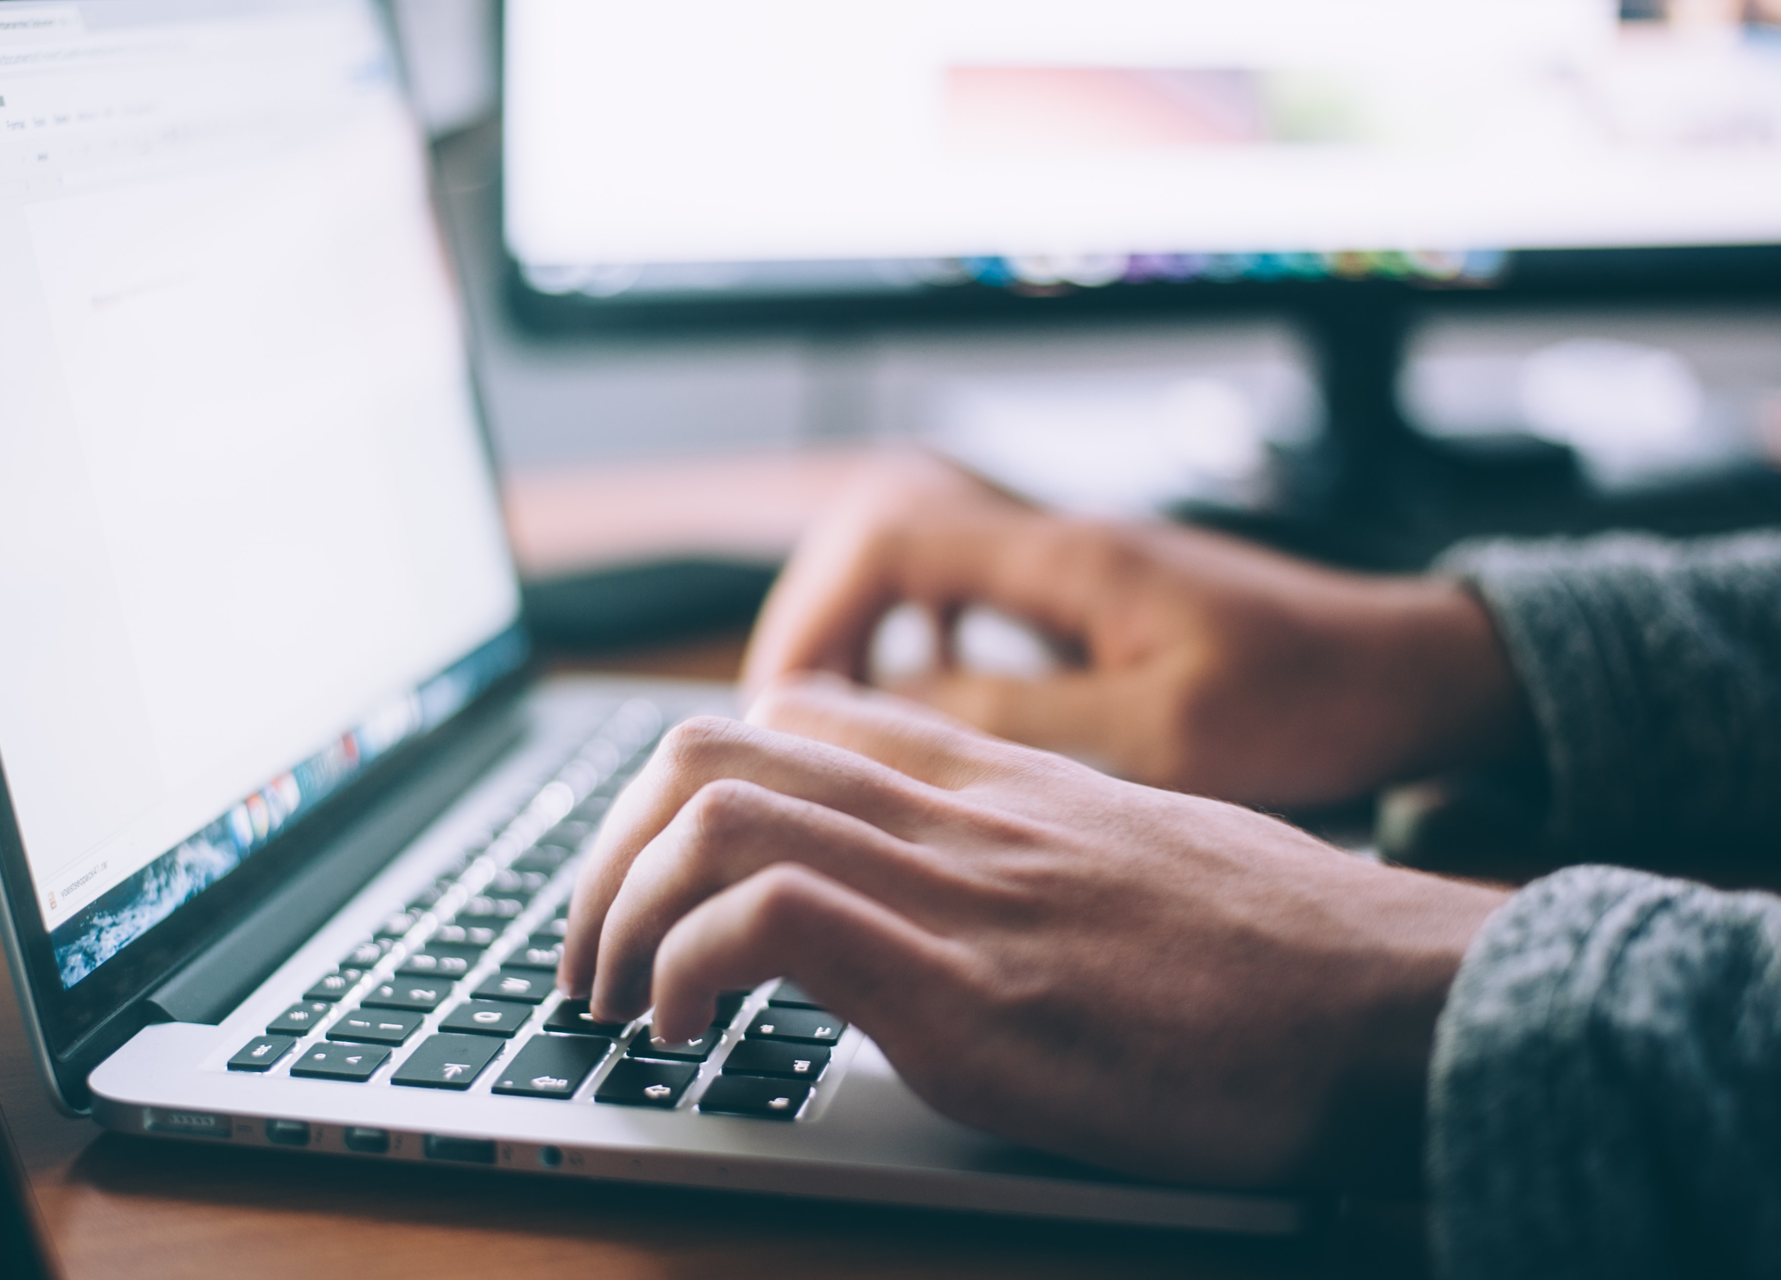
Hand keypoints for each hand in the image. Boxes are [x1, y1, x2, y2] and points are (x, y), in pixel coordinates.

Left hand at [559, 676, 1509, 1188]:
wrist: (1402, 1000)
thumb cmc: (1283, 949)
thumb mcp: (1137, 856)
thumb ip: (1028, 846)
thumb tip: (953, 889)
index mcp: (994, 779)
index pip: (791, 715)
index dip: (683, 788)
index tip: (656, 876)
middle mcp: (958, 812)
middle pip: (712, 747)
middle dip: (607, 851)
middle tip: (591, 951)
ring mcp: (960, 891)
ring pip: (714, 812)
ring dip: (617, 910)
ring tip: (613, 1000)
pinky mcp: (972, 992)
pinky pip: (770, 920)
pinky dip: (685, 969)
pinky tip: (686, 1034)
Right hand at [742, 453, 1532, 809]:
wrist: (1409, 672)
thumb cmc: (1311, 700)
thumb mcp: (1164, 733)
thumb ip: (1021, 717)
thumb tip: (891, 711)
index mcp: (1068, 558)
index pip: (889, 537)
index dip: (816, 613)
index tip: (787, 704)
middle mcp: (1058, 543)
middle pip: (882, 534)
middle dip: (819, 620)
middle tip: (789, 718)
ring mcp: (1073, 567)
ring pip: (918, 563)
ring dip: (863, 630)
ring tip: (837, 717)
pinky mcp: (1090, 600)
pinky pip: (967, 596)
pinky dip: (921, 640)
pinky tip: (927, 704)